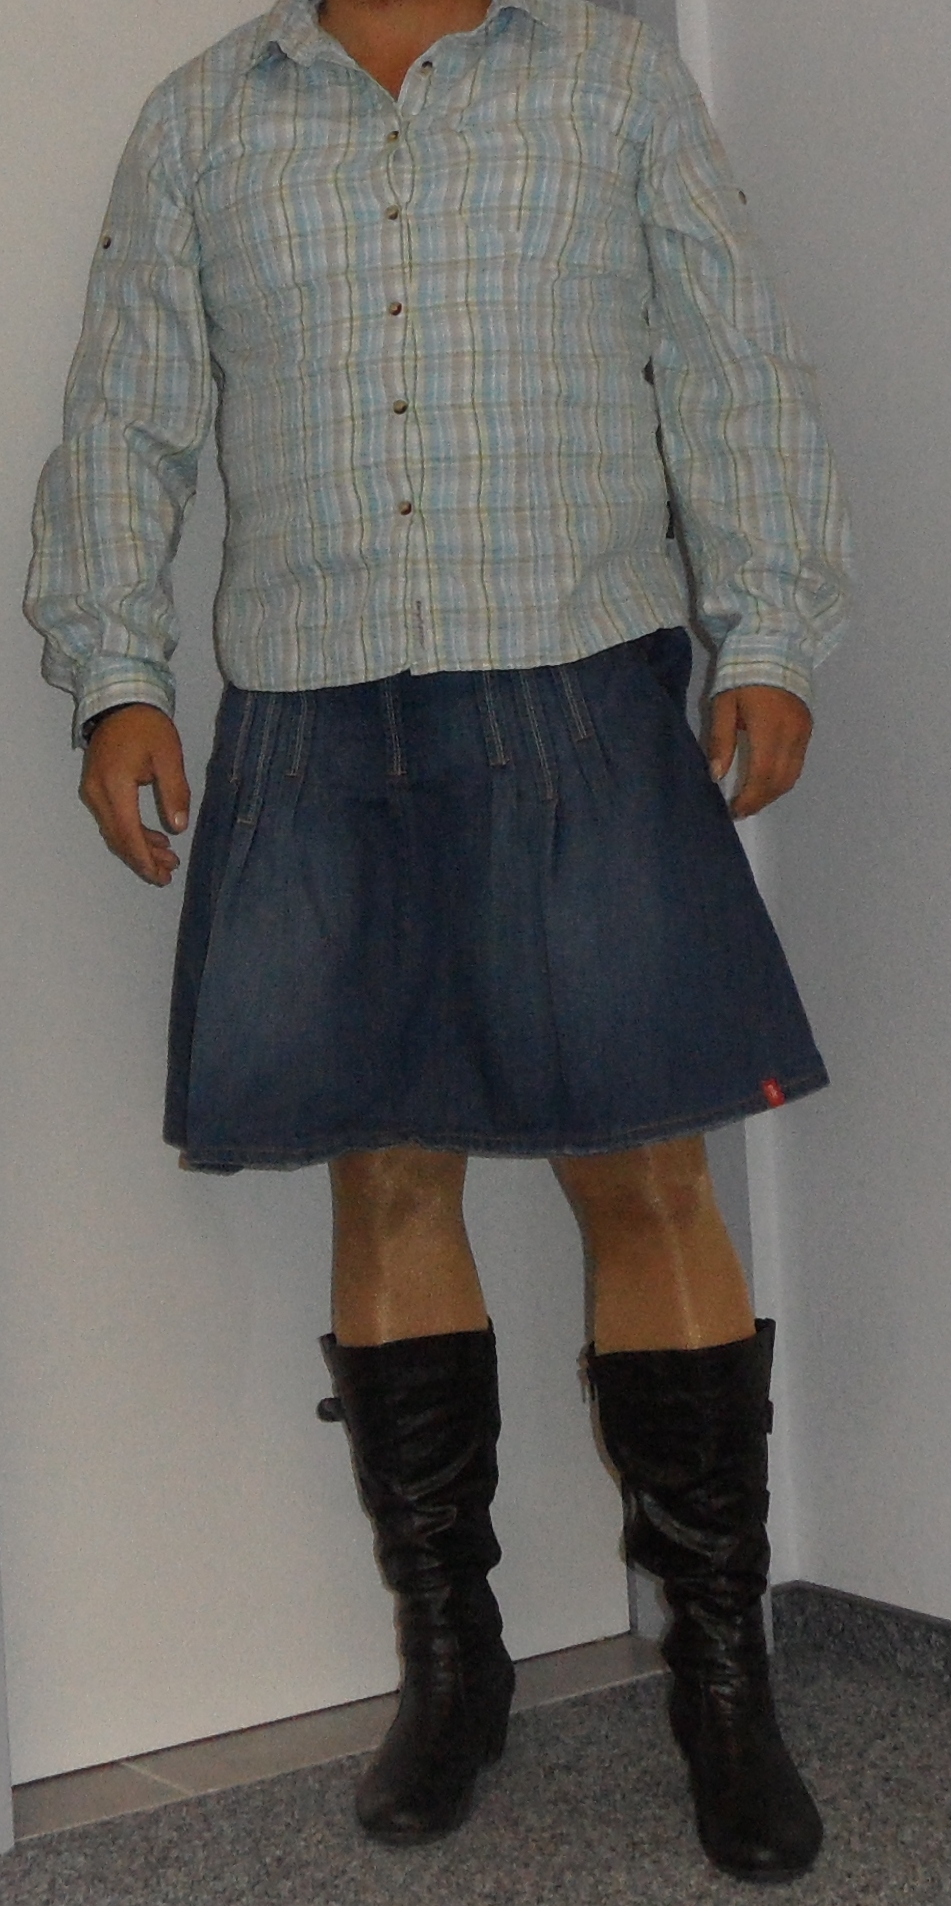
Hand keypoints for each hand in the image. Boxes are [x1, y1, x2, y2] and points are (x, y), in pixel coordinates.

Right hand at [80, 706, 189, 885]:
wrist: (120, 702)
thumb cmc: (147, 727)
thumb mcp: (168, 756)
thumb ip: (174, 791)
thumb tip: (179, 827)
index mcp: (115, 785)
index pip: (128, 833)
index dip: (144, 858)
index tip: (161, 876)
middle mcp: (98, 793)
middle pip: (119, 838)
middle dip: (143, 859)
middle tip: (168, 874)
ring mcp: (93, 791)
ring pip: (115, 831)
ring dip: (139, 848)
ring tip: (168, 859)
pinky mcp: (96, 788)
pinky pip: (112, 819)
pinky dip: (132, 832)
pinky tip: (154, 838)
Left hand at [706, 686, 811, 818]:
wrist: (774, 645)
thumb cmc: (741, 674)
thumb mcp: (723, 704)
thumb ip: (721, 740)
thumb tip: (716, 775)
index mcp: (768, 727)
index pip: (762, 774)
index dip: (749, 798)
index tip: (734, 810)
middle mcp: (791, 733)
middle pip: (780, 780)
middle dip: (761, 800)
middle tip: (741, 809)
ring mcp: (803, 731)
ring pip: (792, 775)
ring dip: (773, 792)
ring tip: (753, 799)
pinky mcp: (807, 728)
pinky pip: (798, 762)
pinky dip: (783, 777)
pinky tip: (766, 780)